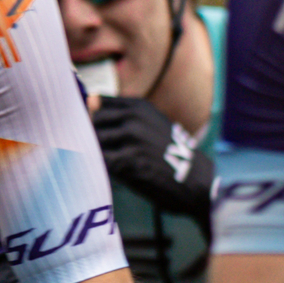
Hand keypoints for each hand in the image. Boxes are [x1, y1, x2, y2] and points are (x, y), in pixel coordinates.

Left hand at [89, 92, 213, 226]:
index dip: (88, 117)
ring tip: (102, 163)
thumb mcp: (152, 124)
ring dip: (93, 153)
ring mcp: (132, 139)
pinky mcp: (129, 162)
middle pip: (91, 122)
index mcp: (138, 106)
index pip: (97, 103)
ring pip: (94, 142)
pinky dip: (101, 167)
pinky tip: (109, 174)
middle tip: (94, 151)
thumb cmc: (170, 154)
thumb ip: (122, 115)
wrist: (195, 180)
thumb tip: (89, 102)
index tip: (88, 129)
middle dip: (87, 137)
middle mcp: (133, 118)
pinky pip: (101, 161)